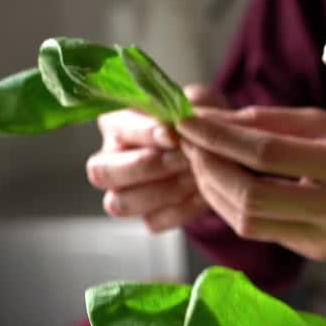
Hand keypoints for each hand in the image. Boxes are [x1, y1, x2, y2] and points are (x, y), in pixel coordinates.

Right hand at [85, 85, 226, 231]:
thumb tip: (185, 115)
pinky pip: (152, 221)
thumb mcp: (200, 103)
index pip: (113, 129)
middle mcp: (111, 159)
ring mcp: (124, 192)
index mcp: (116, 123)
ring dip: (163, 190)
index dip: (143, 134)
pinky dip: (180, 210)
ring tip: (198, 176)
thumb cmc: (204, 121)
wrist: (224, 153)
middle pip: (101, 172)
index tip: (174, 135)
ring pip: (120, 202)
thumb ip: (190, 106)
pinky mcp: (147, 216)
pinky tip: (204, 194)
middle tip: (185, 158)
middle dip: (146, 166)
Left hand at [175, 106, 325, 260]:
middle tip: (188, 143)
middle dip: (210, 167)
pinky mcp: (311, 252)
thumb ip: (267, 121)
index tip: (188, 121)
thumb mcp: (321, 122)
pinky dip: (227, 205)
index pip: (269, 154)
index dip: (222, 138)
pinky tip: (218, 183)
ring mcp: (325, 238)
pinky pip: (256, 232)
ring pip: (247, 221)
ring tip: (200, 160)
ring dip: (212, 188)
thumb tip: (207, 121)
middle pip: (252, 196)